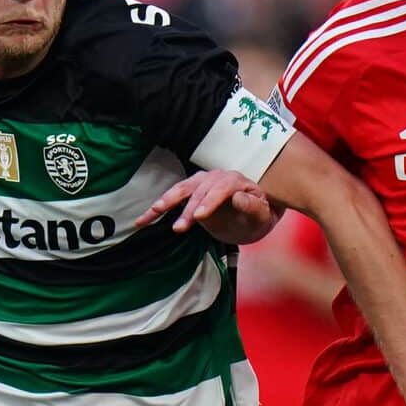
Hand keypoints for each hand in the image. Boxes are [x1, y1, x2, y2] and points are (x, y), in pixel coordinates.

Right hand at [135, 169, 277, 244]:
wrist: (253, 215)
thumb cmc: (259, 216)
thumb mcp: (262, 215)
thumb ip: (252, 207)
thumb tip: (239, 197)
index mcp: (236, 181)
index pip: (222, 188)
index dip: (210, 201)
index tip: (200, 217)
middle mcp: (217, 178)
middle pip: (199, 190)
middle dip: (187, 209)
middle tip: (179, 228)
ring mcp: (202, 183)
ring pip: (182, 189)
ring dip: (167, 201)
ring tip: (154, 212)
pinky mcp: (191, 193)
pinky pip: (173, 198)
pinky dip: (158, 208)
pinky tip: (143, 219)